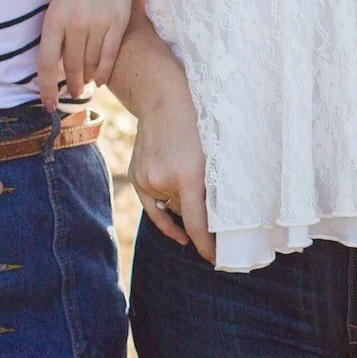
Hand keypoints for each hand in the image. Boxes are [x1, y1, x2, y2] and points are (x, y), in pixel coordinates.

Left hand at [36, 0, 148, 108]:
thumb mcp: (58, 0)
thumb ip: (56, 28)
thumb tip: (55, 60)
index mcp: (54, 18)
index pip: (46, 63)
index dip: (45, 88)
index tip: (47, 105)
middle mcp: (75, 23)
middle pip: (71, 67)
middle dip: (70, 85)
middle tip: (71, 94)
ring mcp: (98, 23)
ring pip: (91, 63)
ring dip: (87, 78)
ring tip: (85, 85)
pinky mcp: (118, 22)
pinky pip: (109, 55)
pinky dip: (104, 71)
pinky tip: (101, 80)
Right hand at [129, 66, 214, 265]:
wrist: (162, 96)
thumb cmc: (197, 121)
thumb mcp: (215, 152)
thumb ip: (215, 184)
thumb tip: (220, 218)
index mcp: (187, 174)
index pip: (196, 224)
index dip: (207, 246)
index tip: (217, 260)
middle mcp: (163, 180)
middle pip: (185, 213)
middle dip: (200, 215)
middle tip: (219, 218)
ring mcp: (146, 178)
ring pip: (170, 207)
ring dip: (184, 205)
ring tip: (192, 180)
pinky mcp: (136, 176)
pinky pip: (153, 206)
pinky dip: (165, 219)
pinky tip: (178, 233)